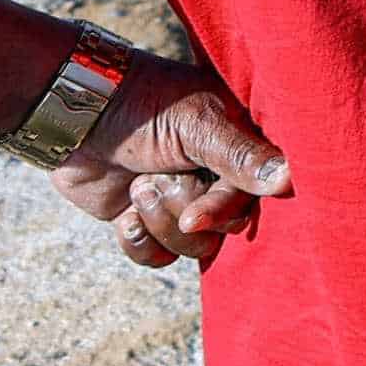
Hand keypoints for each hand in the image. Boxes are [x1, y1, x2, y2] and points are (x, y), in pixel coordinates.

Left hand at [51, 53, 292, 269]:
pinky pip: (159, 258)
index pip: (254, 196)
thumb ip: (242, 157)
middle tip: (157, 180)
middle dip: (186, 212)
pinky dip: (139, 242)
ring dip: (160, 223)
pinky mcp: (149, 221)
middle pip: (226, 228)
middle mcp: (218, 176)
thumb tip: (291, 181)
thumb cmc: (143, 107)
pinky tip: (124, 217)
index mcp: (239, 146)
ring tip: (138, 189)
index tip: (195, 214)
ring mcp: (183, 201)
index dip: (224, 209)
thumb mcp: (197, 126)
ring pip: (194, 247)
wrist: (74, 117)